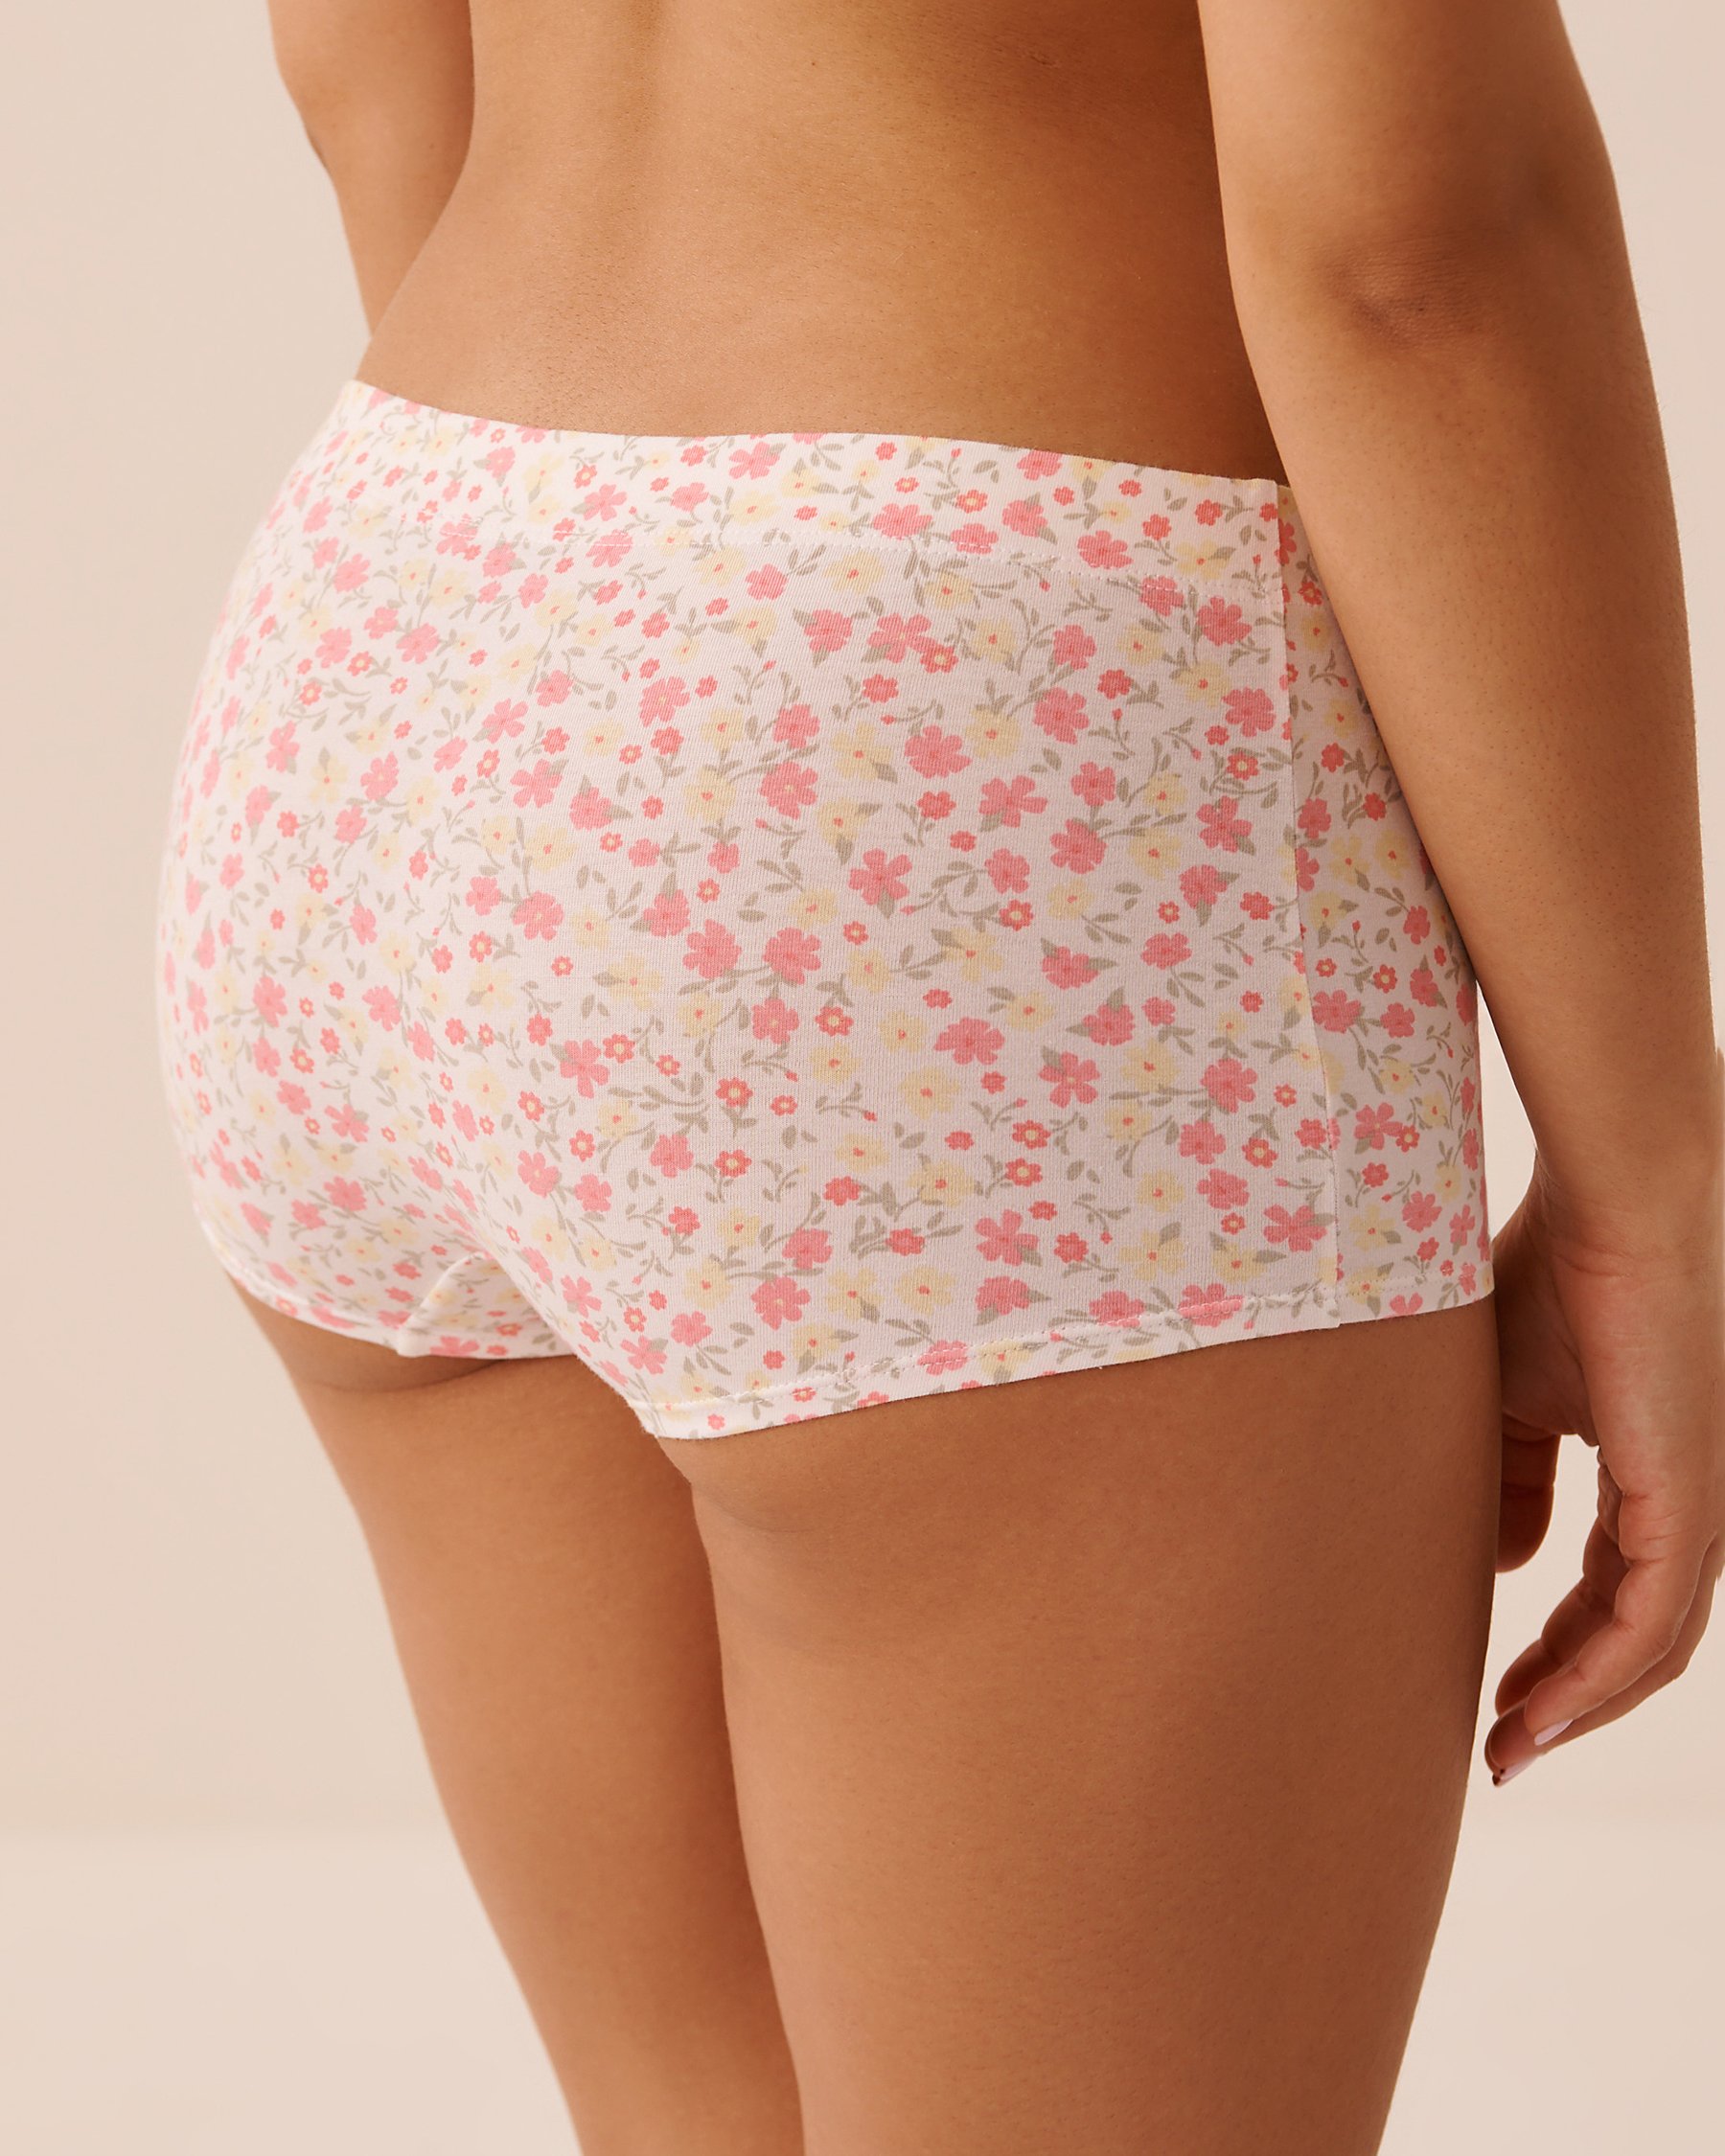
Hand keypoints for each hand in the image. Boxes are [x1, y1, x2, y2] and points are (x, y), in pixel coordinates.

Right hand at [1482, 1144, 1724, 1782]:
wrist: (1614, 1202)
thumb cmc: (1554, 1270)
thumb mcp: (1511, 1395)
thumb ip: (1512, 1481)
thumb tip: (1511, 1565)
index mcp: (1657, 1471)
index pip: (1614, 1589)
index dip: (1556, 1650)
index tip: (1494, 1695)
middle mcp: (1697, 1500)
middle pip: (1636, 1635)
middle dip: (1566, 1697)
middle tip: (1499, 1745)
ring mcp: (1705, 1505)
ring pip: (1650, 1645)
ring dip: (1577, 1705)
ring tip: (1508, 1746)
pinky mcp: (1694, 1501)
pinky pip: (1648, 1622)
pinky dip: (1593, 1678)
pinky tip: (1538, 1712)